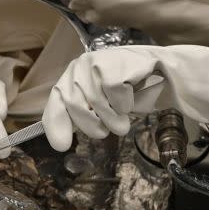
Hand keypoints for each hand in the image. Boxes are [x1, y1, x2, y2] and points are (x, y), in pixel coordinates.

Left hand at [42, 49, 162, 151]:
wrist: (152, 65)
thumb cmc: (122, 89)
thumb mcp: (98, 102)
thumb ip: (80, 116)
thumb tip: (59, 143)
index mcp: (71, 76)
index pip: (57, 100)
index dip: (56, 123)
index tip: (62, 146)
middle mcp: (80, 67)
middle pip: (76, 106)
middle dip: (92, 125)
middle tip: (106, 129)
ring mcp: (97, 63)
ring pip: (98, 104)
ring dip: (114, 119)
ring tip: (122, 117)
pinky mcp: (116, 65)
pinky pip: (117, 98)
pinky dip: (125, 105)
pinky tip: (131, 96)